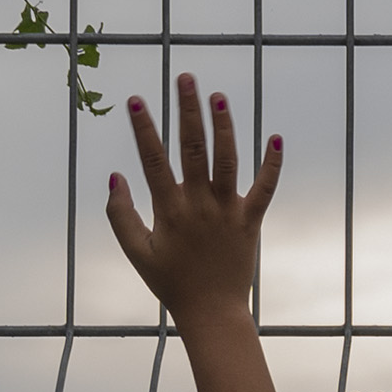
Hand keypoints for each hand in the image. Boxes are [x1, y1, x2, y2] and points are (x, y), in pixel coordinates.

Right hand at [103, 71, 281, 318]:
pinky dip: (272, 165)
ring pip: (228, 160)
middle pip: (193, 149)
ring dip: (224, 126)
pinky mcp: (251, 221)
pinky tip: (276, 138)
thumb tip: (115, 175)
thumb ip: (120, 214)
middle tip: (186, 78)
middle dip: (188, 111)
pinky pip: (264, 189)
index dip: (144, 129)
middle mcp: (200, 205)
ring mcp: (228, 211)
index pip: (154, 161)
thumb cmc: (171, 283)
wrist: (212, 313)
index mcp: (170, 210)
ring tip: (219, 95)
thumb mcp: (137, 252)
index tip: (136, 100)